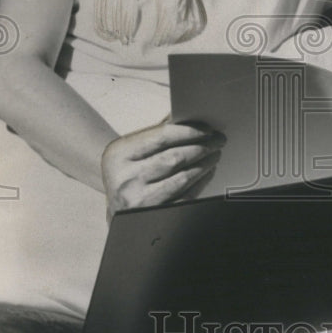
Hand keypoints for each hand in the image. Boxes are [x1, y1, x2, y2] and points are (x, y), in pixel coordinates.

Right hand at [102, 121, 225, 221]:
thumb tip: (187, 117)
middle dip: (202, 147)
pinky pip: (185, 197)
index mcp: (119, 154)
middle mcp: (126, 178)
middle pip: (175, 158)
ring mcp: (139, 200)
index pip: (162, 136)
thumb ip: (156, 133)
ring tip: (215, 154)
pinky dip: (200, 183)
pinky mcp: (153, 215)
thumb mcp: (131, 151)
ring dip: (205, 164)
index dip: (189, 131)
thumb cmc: (128, 173)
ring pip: (182, 178)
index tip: (208, 129)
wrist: (113, 208)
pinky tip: (207, 173)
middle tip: (218, 141)